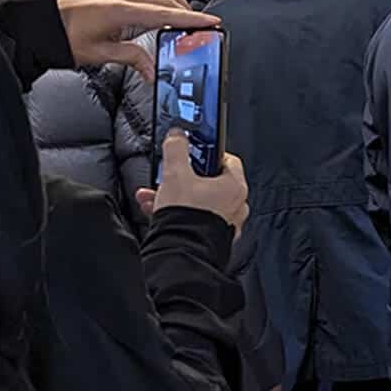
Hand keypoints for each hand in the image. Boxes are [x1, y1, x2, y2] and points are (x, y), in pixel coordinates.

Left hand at [56, 0, 217, 79]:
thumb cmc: (64, 37)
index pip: (165, 13)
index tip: (209, 22)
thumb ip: (131, 58)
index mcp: (120, 9)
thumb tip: (153, 69)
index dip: (190, 18)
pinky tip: (161, 3)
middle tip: (201, 25)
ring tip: (184, 16)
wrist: (42, 22)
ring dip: (174, 0)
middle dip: (187, 10)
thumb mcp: (99, 54)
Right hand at [134, 132, 248, 236]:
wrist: (179, 255)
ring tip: (154, 195)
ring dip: (175, 195)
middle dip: (183, 177)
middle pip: (210, 181)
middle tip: (169, 175)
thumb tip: (177, 135)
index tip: (193, 151)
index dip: (207, 152)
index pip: (227, 159)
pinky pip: (195, 219)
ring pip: (199, 202)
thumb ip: (176, 148)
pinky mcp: (212, 239)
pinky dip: (178, 214)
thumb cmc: (185, 217)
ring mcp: (225, 225)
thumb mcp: (175, 173)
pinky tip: (156, 211)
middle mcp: (236, 206)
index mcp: (235, 187)